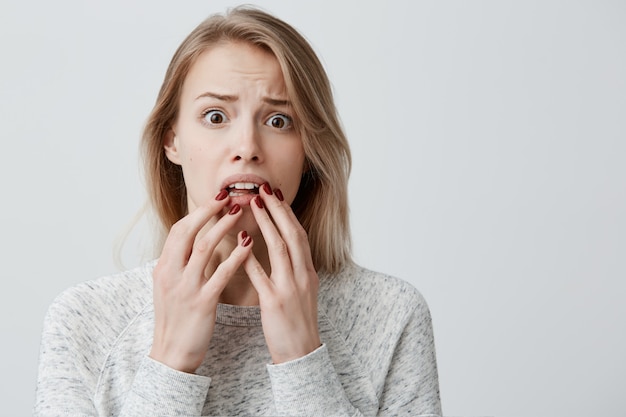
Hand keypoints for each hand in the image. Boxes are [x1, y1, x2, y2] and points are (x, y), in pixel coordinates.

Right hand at [149, 192, 252, 372]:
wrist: (171, 354)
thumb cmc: (175, 318)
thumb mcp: (169, 286)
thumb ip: (179, 263)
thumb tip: (193, 240)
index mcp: (163, 267)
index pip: (178, 230)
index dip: (198, 212)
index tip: (216, 198)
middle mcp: (171, 274)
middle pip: (189, 232)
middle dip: (209, 211)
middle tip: (230, 197)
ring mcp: (186, 288)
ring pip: (204, 248)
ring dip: (223, 227)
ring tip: (240, 212)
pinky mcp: (202, 303)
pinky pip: (220, 275)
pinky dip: (236, 257)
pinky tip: (249, 245)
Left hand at [243, 184, 321, 363]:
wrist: (301, 353)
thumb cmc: (297, 322)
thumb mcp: (302, 291)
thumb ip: (293, 268)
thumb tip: (283, 248)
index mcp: (308, 272)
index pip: (299, 235)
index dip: (287, 213)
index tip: (276, 194)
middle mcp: (302, 275)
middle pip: (292, 234)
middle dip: (279, 209)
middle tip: (265, 188)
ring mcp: (290, 288)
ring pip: (280, 249)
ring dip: (267, 224)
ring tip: (255, 205)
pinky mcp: (275, 303)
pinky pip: (262, 276)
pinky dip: (252, 258)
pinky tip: (240, 244)